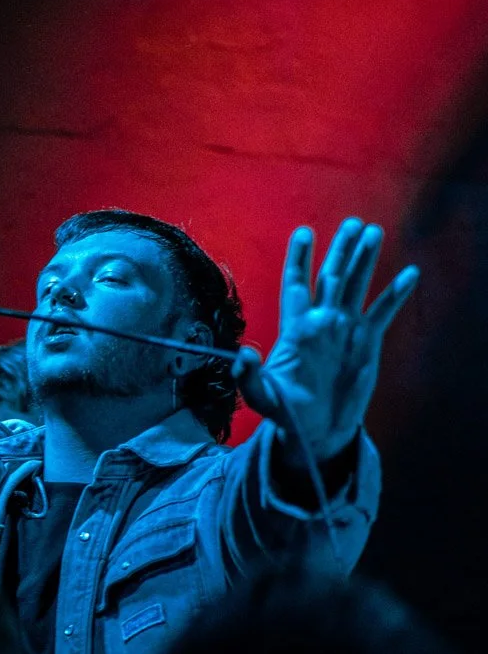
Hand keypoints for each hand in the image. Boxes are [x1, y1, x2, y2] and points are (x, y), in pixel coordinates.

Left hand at [234, 218, 418, 463]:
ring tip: (374, 232)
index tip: (304, 231)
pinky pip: (383, 312)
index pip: (296, 284)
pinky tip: (409, 273)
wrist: (315, 431)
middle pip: (331, 276)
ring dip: (365, 260)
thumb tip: (243, 354)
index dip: (298, 258)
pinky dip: (395, 294)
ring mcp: (344, 330)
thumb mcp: (261, 396)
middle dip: (340, 250)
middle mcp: (321, 322)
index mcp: (295, 328)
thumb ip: (248, 376)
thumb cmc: (285, 411)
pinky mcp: (366, 343)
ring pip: (356, 286)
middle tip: (352, 222)